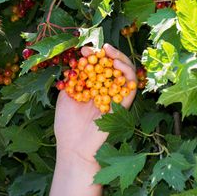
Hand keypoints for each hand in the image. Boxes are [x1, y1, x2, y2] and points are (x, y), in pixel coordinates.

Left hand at [53, 43, 136, 164]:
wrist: (73, 148)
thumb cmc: (66, 125)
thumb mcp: (65, 96)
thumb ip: (71, 80)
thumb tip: (75, 61)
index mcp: (93, 87)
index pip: (98, 66)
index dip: (94, 56)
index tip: (84, 50)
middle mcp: (106, 90)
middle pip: (114, 66)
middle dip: (108, 54)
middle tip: (99, 48)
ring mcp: (115, 97)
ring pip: (126, 73)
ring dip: (121, 59)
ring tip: (110, 52)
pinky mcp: (123, 105)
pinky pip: (130, 87)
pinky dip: (128, 74)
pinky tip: (118, 65)